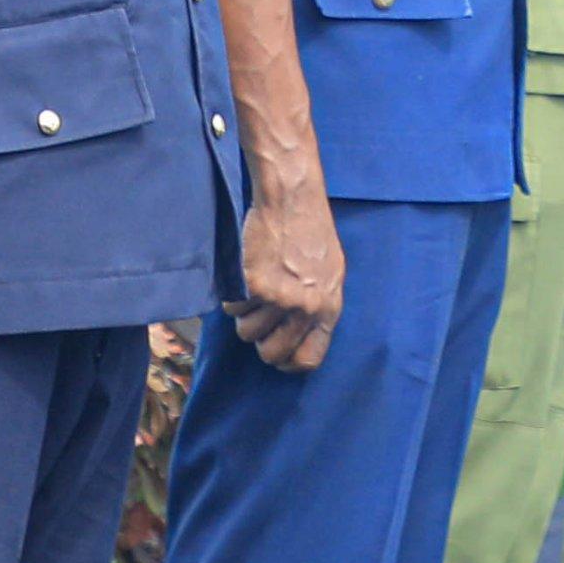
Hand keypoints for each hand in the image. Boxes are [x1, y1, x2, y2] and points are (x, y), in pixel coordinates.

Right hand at [226, 179, 344, 371]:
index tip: (277, 353)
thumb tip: (303, 333)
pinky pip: (232, 307)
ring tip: (254, 287)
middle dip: (260, 340)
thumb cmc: (312, 231)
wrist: (293, 200)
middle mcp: (305, 309)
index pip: (308, 359)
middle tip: (258, 318)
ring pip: (246, 332)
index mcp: (328, 309)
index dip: (288, 362)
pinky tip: (245, 271)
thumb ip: (318, 306)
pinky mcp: (254, 285)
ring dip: (244, 314)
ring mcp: (279, 299)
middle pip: (270, 353)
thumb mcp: (331, 273)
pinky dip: (232, 294)